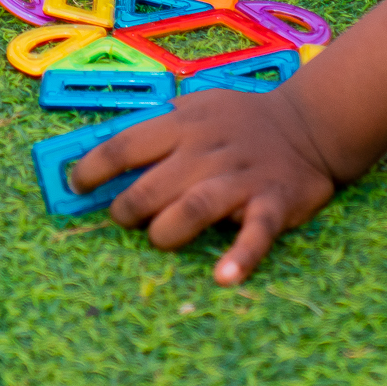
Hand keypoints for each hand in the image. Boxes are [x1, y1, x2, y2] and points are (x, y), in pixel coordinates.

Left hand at [71, 88, 339, 283]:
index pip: (125, 146)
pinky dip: (241, 256)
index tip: (77, 186)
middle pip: (153, 185)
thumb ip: (155, 130)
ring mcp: (241, 178)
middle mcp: (208, 150)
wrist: (309, 124)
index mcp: (183, 123)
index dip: (94, 169)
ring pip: (194, 207)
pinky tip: (224, 277)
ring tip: (159, 238)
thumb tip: (101, 160)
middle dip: (127, 209)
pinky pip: (256, 233)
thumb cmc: (239, 120)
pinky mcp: (273, 203)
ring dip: (166, 230)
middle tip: (124, 218)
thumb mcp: (196, 108)